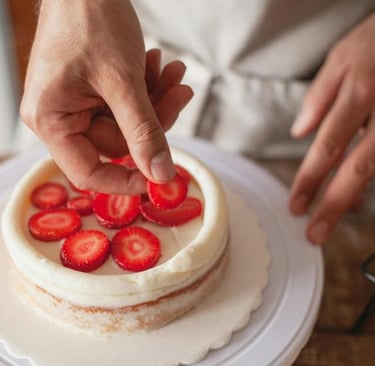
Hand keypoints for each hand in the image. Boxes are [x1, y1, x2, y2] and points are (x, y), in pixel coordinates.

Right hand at [20, 0, 192, 193]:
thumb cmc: (91, 19)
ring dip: (156, 101)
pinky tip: (161, 66)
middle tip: (181, 94)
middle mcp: (59, 117)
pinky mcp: (92, 91)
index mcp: (51, 120)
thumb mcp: (123, 81)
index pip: (88, 173)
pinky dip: (148, 89)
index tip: (161, 175)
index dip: (127, 179)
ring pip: (127, 123)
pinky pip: (126, 105)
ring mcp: (76, 104)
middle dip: (155, 119)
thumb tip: (160, 174)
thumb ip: (144, 132)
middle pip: (118, 143)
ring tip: (176, 73)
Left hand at [289, 12, 374, 243]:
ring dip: (356, 199)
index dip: (310, 179)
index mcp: (360, 94)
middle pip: (358, 168)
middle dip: (334, 204)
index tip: (296, 206)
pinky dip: (374, 182)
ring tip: (332, 221)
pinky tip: (360, 197)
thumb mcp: (342, 57)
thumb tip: (299, 132)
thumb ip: (320, 97)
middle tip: (315, 233)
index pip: (328, 147)